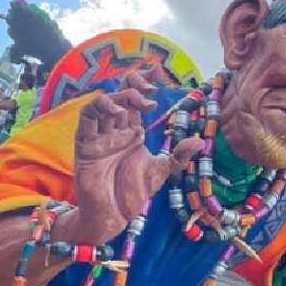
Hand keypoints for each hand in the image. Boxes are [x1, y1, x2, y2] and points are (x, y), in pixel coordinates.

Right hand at [74, 64, 204, 242]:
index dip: (144, 80)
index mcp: (131, 132)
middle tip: (152, 87)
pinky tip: (116, 110)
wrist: (113, 217)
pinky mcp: (85, 146)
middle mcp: (114, 131)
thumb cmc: (133, 195)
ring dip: (118, 96)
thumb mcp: (161, 171)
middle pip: (120, 95)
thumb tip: (199, 141)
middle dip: (134, 83)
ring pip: (102, 104)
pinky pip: (86, 120)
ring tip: (136, 100)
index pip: (136, 99)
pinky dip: (98, 108)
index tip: (159, 69)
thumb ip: (178, 156)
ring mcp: (99, 137)